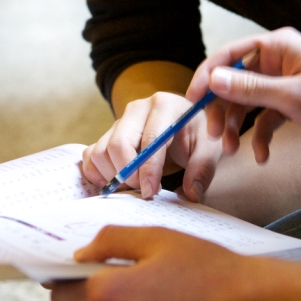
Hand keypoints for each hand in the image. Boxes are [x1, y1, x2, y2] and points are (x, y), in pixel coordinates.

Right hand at [82, 92, 223, 200]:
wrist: (186, 123)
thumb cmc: (198, 134)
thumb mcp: (210, 148)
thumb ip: (202, 169)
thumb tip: (190, 194)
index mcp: (164, 105)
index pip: (150, 139)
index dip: (147, 170)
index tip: (150, 193)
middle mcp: (138, 108)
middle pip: (118, 144)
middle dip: (128, 174)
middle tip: (143, 191)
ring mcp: (120, 120)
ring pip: (101, 151)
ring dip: (112, 176)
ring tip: (133, 187)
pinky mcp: (108, 133)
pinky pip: (90, 154)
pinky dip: (97, 173)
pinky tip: (115, 183)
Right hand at [187, 26, 300, 162]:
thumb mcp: (293, 97)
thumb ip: (251, 90)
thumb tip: (213, 80)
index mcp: (276, 45)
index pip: (229, 55)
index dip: (207, 76)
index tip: (192, 101)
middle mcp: (276, 59)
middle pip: (234, 81)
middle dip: (222, 109)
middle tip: (214, 136)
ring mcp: (283, 81)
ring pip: (247, 102)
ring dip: (238, 126)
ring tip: (232, 151)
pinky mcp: (291, 102)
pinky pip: (265, 117)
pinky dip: (260, 136)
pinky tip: (262, 157)